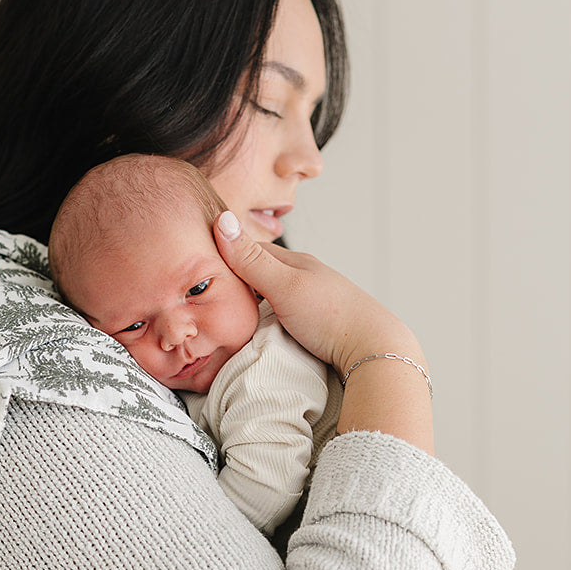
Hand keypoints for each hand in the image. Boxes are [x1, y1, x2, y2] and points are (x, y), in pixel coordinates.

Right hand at [212, 211, 419, 375]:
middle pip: (260, 271)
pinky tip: (259, 328)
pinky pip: (283, 314)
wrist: (373, 350)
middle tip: (205, 292)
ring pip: (272, 294)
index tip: (197, 265)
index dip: (223, 254)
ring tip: (228, 311)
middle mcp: (303, 276)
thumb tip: (222, 219)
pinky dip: (267, 316)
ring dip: (252, 299)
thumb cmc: (331, 317)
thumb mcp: (284, 286)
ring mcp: (312, 299)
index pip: (249, 249)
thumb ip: (251, 260)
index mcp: (295, 262)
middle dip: (235, 277)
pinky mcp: (317, 323)